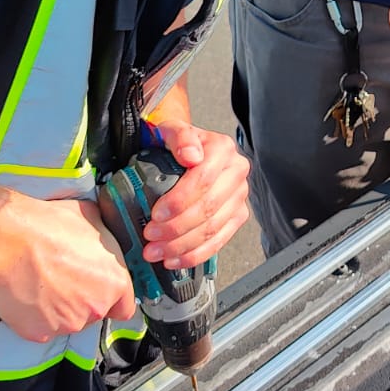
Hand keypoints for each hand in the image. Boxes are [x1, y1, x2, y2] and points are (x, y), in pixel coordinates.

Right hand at [0, 195, 137, 343]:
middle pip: (95, 312)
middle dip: (83, 299)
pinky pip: (43, 327)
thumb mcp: (89, 217)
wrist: (5, 243)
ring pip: (69, 321)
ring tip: (42, 281)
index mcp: (114, 281)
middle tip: (63, 277)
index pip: (124, 305)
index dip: (112, 297)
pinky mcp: (40, 333)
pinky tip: (29, 293)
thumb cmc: (44, 227)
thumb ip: (103, 235)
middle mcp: (95, 307)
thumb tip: (102, 234)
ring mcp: (67, 323)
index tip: (101, 291)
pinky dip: (37, 316)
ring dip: (60, 307)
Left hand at [140, 121, 249, 268]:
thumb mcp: (169, 130)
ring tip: (156, 251)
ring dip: (182, 246)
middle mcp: (236, 172)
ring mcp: (238, 196)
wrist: (185, 152)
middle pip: (208, 208)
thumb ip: (179, 136)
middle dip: (176, 228)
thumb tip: (191, 156)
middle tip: (150, 236)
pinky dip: (195, 255)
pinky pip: (219, 241)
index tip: (156, 214)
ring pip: (213, 229)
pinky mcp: (237, 216)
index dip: (179, 201)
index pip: (204, 180)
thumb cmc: (174, 143)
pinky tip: (174, 260)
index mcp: (222, 149)